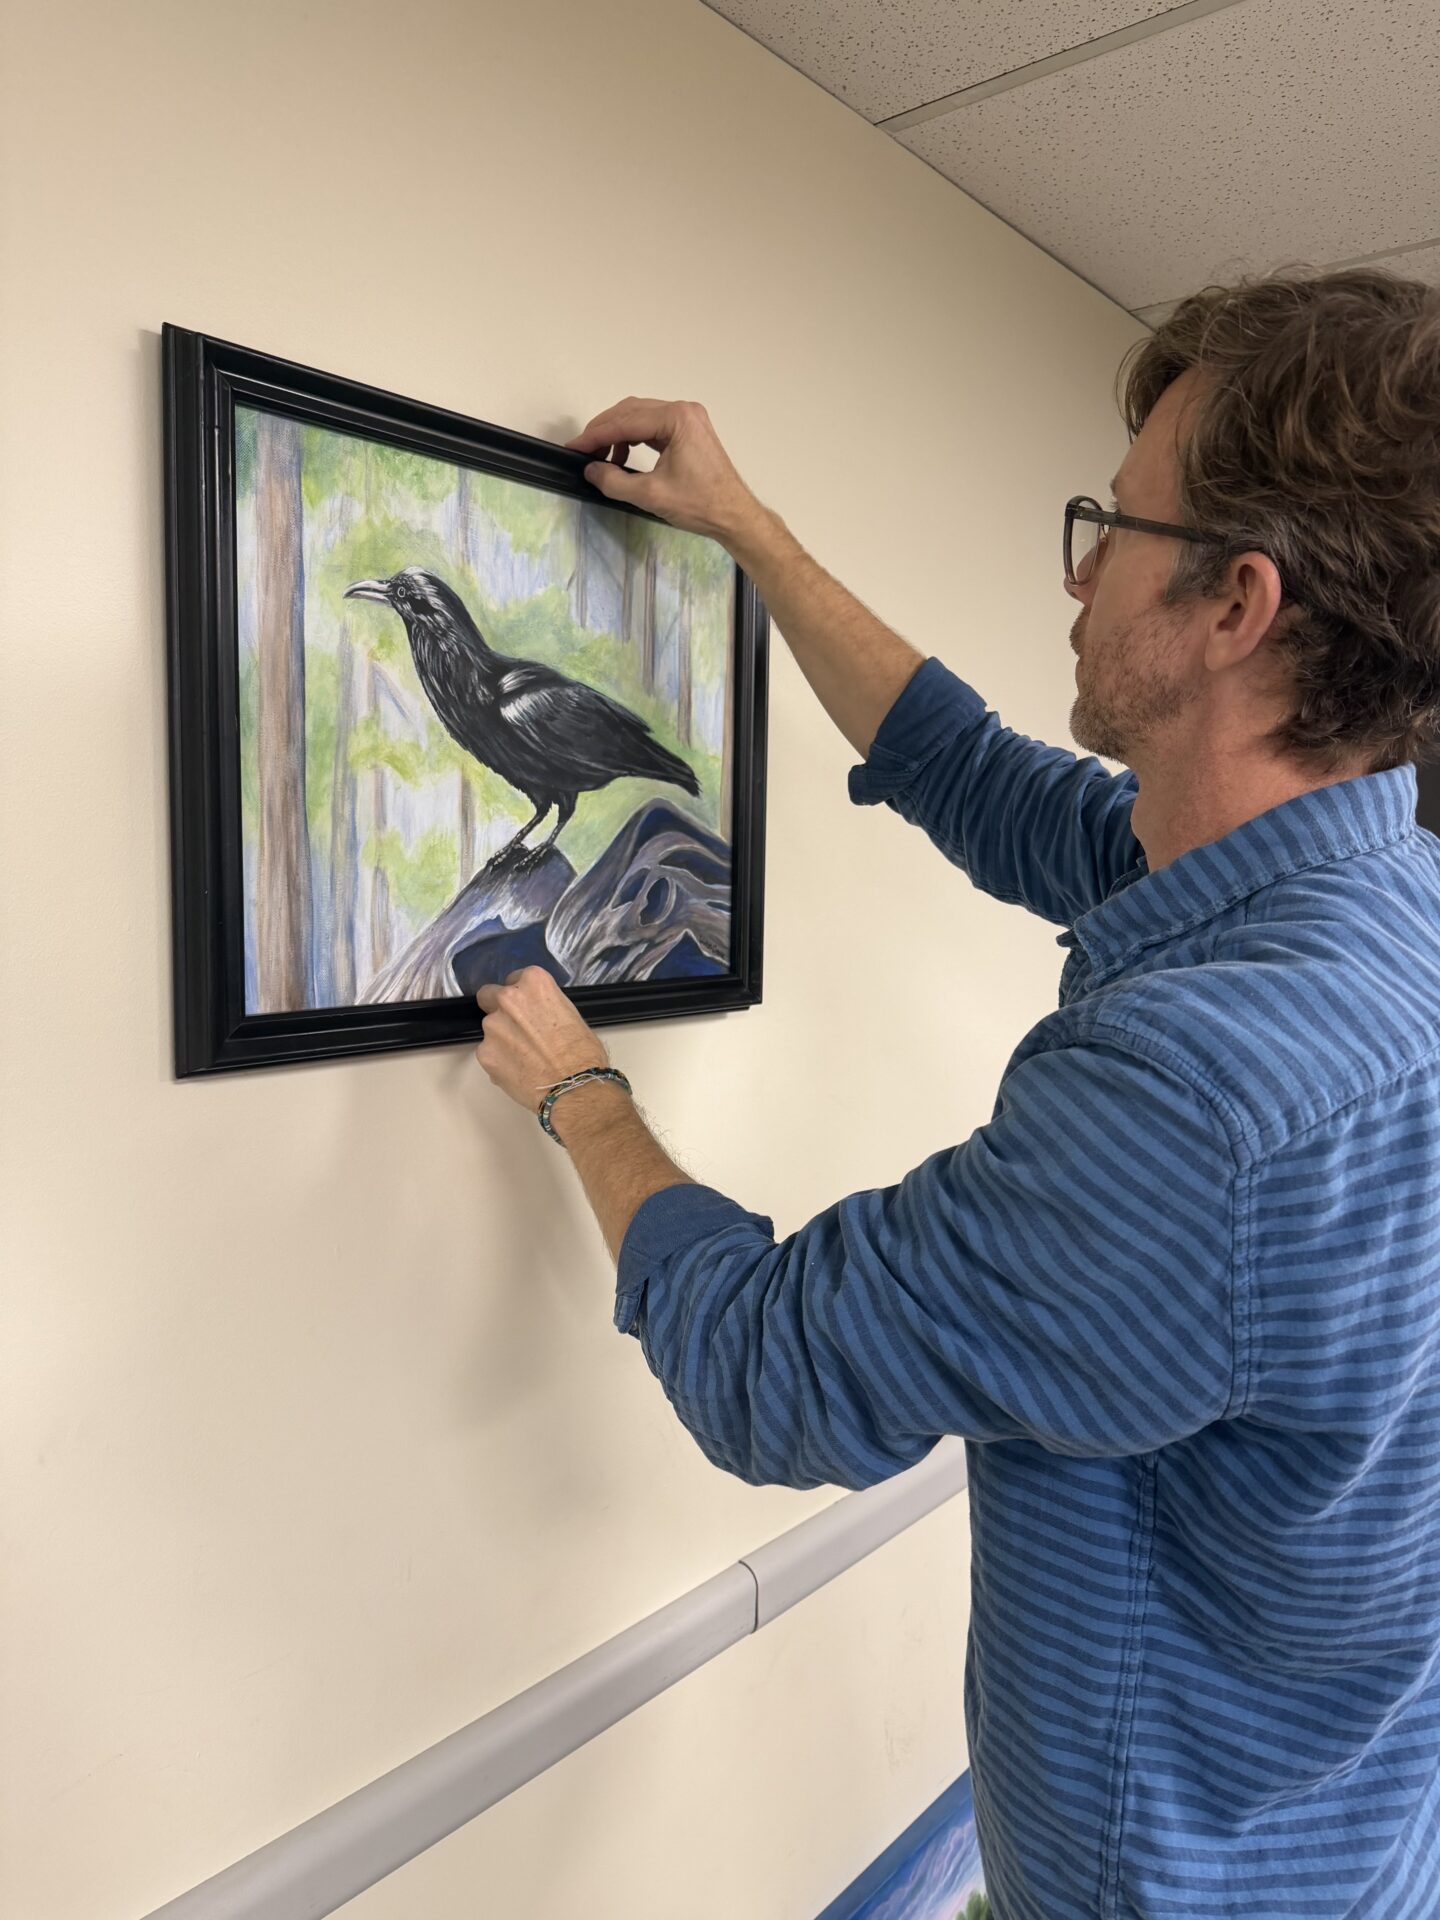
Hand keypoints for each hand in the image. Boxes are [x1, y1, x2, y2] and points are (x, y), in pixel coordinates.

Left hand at [473, 967, 608, 1114]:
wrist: (574, 1087)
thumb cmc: (583, 1052)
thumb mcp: (570, 1014)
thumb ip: (544, 1008)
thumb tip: (535, 1018)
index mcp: (533, 983)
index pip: (515, 979)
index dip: (522, 997)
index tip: (528, 1009)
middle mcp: (508, 999)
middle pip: (490, 996)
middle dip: (498, 1009)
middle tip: (516, 1029)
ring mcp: (492, 1027)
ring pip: (491, 1029)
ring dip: (501, 1039)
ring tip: (524, 1059)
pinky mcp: (484, 1053)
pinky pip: (489, 1053)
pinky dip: (499, 1061)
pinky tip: (519, 1073)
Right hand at [565, 398, 760, 544]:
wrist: (735, 516)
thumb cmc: (700, 505)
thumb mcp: (651, 495)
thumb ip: (615, 481)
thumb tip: (590, 470)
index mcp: (676, 418)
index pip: (625, 421)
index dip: (595, 435)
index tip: (574, 447)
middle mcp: (683, 411)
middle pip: (631, 412)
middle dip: (604, 431)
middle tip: (584, 452)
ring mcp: (688, 419)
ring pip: (640, 417)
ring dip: (618, 435)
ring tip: (603, 460)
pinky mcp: (689, 431)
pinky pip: (653, 427)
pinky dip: (634, 439)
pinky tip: (623, 458)